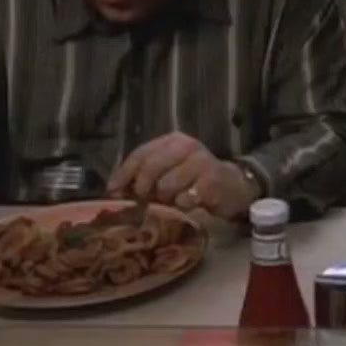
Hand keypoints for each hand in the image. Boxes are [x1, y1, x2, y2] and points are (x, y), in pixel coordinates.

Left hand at [107, 132, 260, 218]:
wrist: (232, 186)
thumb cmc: (193, 180)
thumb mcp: (168, 171)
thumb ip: (143, 176)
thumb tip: (113, 191)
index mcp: (172, 140)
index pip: (140, 153)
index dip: (124, 173)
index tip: (113, 190)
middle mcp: (186, 146)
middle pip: (151, 167)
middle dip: (143, 188)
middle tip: (147, 199)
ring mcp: (201, 163)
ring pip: (166, 186)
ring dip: (166, 199)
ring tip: (173, 200)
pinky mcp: (211, 182)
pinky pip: (185, 199)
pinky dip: (182, 205)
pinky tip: (189, 203)